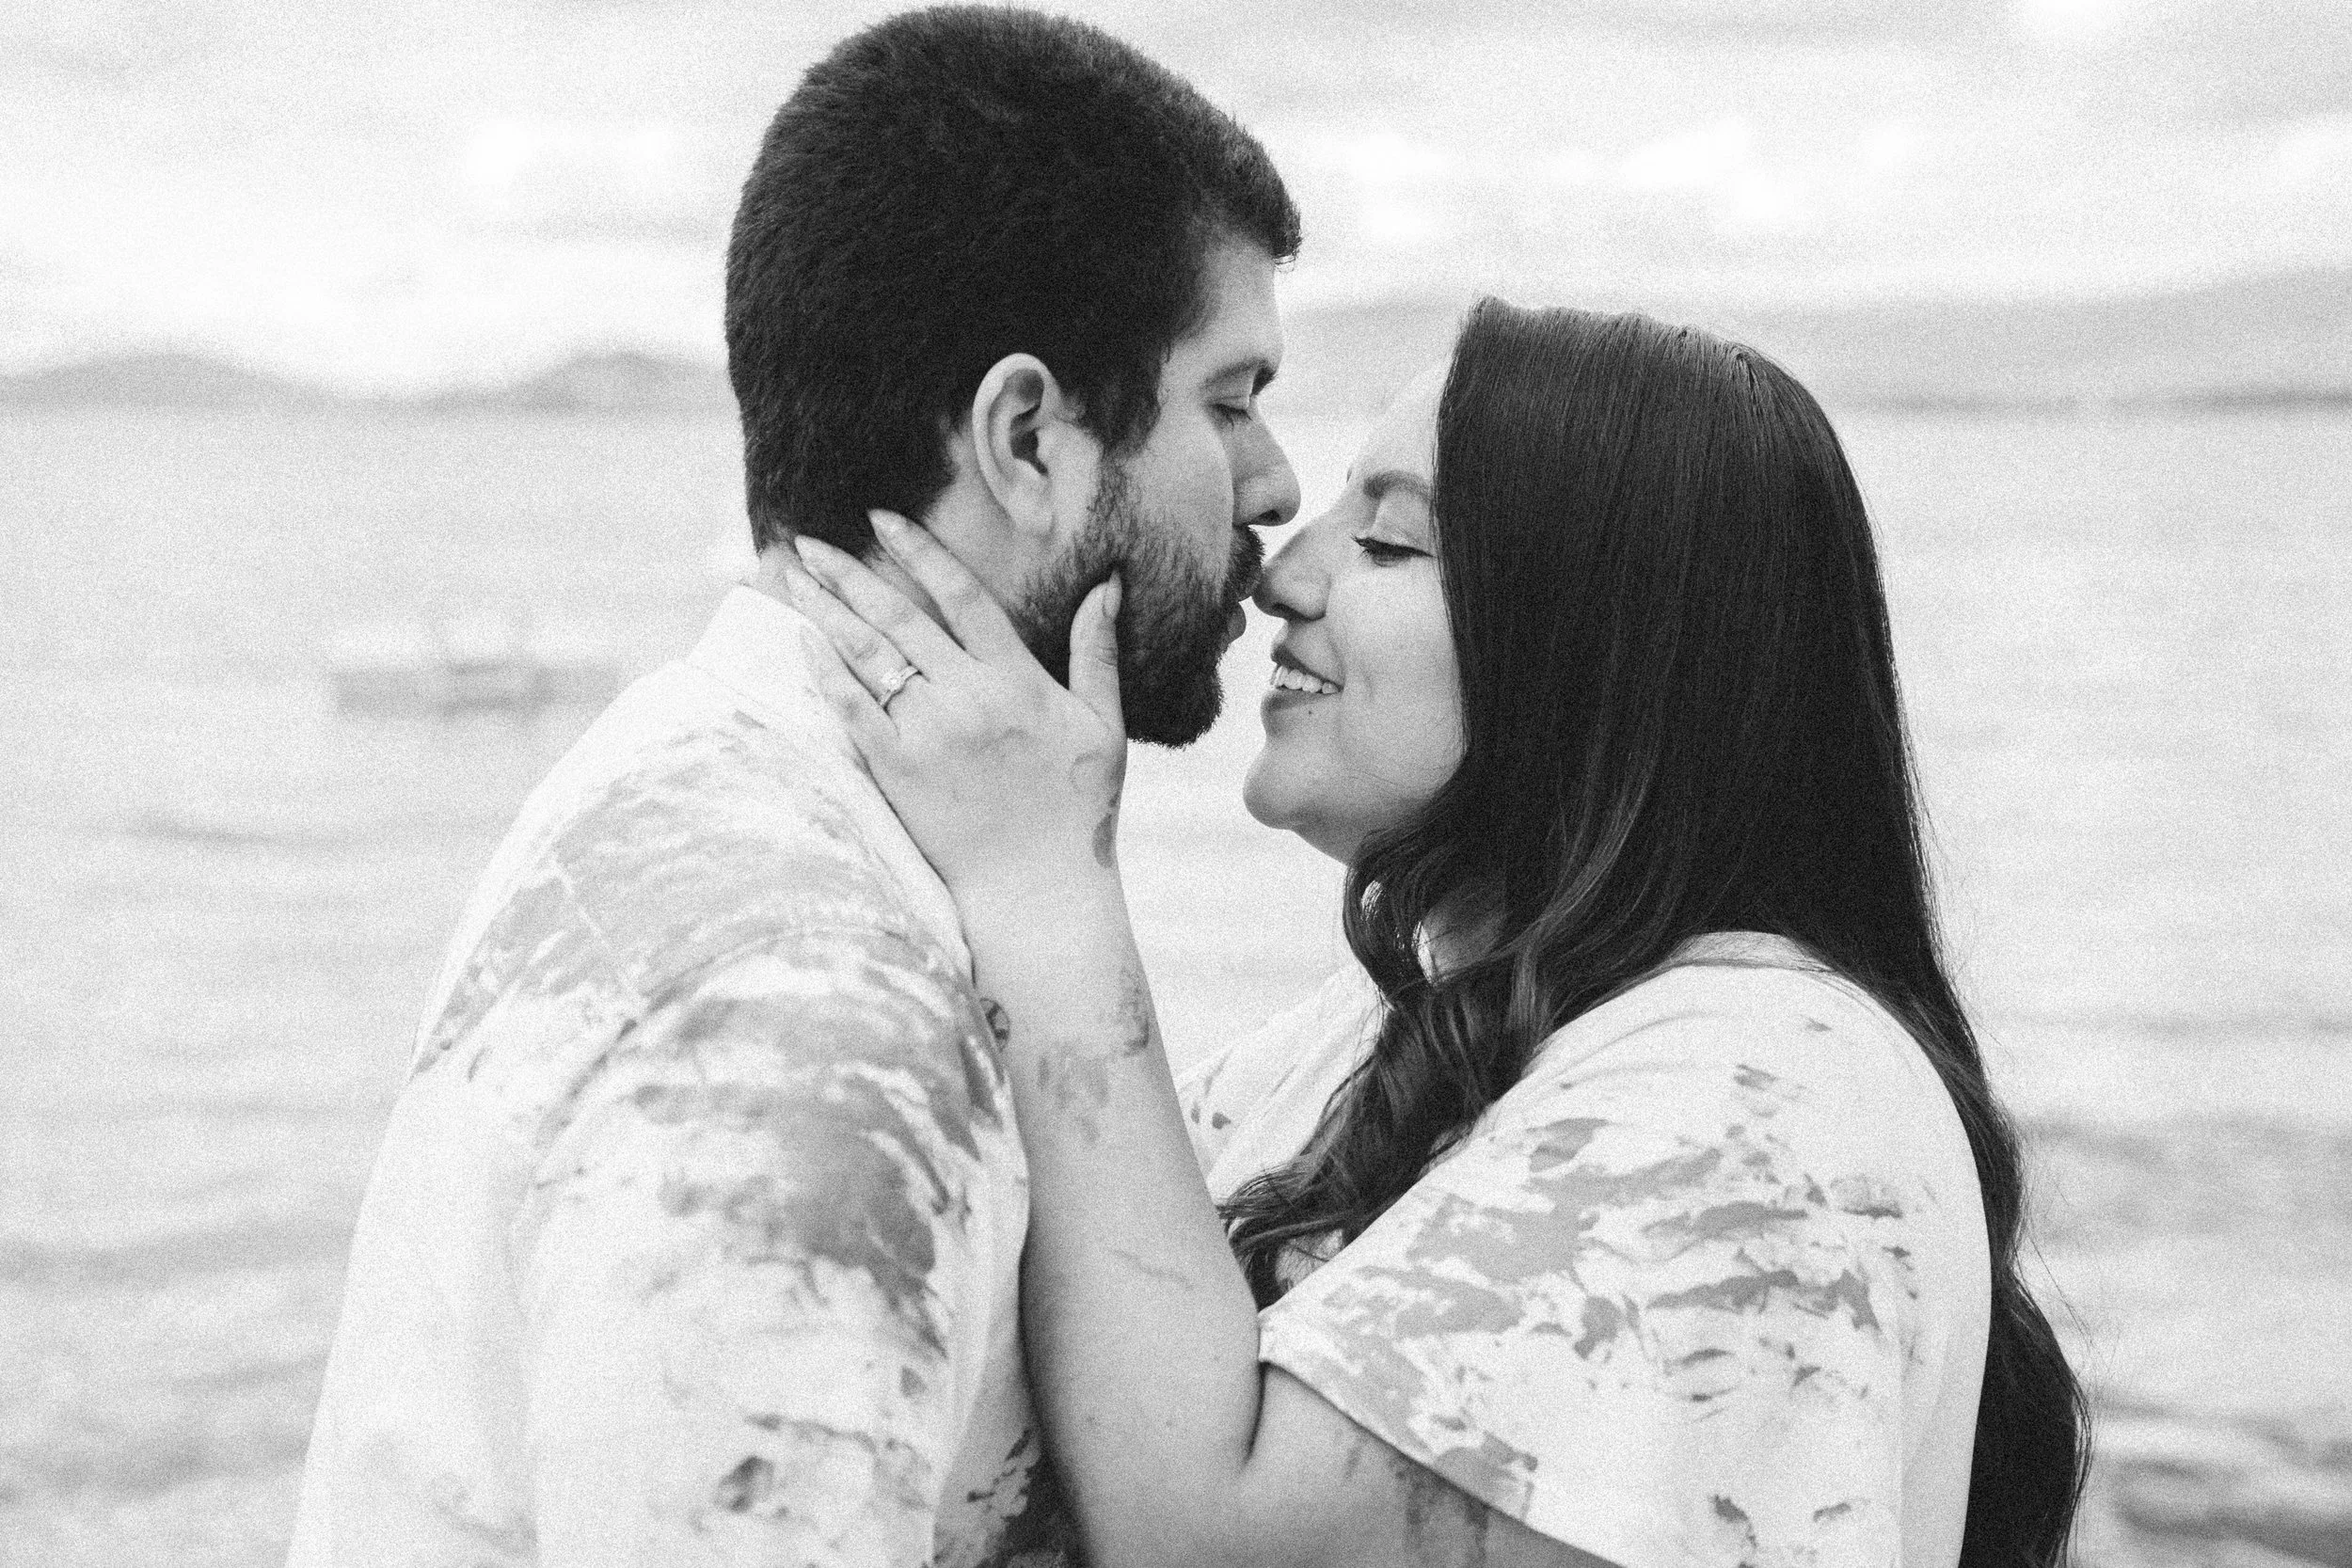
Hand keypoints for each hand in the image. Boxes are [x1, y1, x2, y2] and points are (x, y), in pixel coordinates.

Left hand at [782, 510, 1128, 903]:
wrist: (1037, 889)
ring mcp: (928, 733)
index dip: (918, 549)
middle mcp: (968, 697)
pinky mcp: (897, 771)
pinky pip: (851, 709)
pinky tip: (802, 640)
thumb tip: (1107, 583)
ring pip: (867, 654)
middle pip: (897, 616)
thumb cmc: (1076, 810)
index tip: (880, 518)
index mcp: (1017, 679)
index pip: (960, 594)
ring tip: (790, 574)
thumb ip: (1097, 651)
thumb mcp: (1103, 725)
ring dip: (824, 609)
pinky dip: (824, 671)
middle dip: (847, 572)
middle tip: (807, 539)